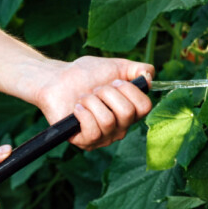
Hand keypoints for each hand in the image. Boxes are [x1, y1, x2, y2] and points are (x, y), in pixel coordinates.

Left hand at [35, 56, 154, 149]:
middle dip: (108, 94)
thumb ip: (138, 69)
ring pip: (108, 121)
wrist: (58, 78)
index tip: (115, 81)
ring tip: (83, 98)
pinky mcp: (85, 141)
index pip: (145, 107)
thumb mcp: (116, 66)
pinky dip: (83, 114)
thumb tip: (149, 76)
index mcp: (130, 112)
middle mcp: (120, 127)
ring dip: (92, 102)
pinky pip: (93, 132)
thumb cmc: (87, 74)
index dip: (130, 91)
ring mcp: (103, 137)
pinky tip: (77, 109)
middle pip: (127, 113)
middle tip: (96, 90)